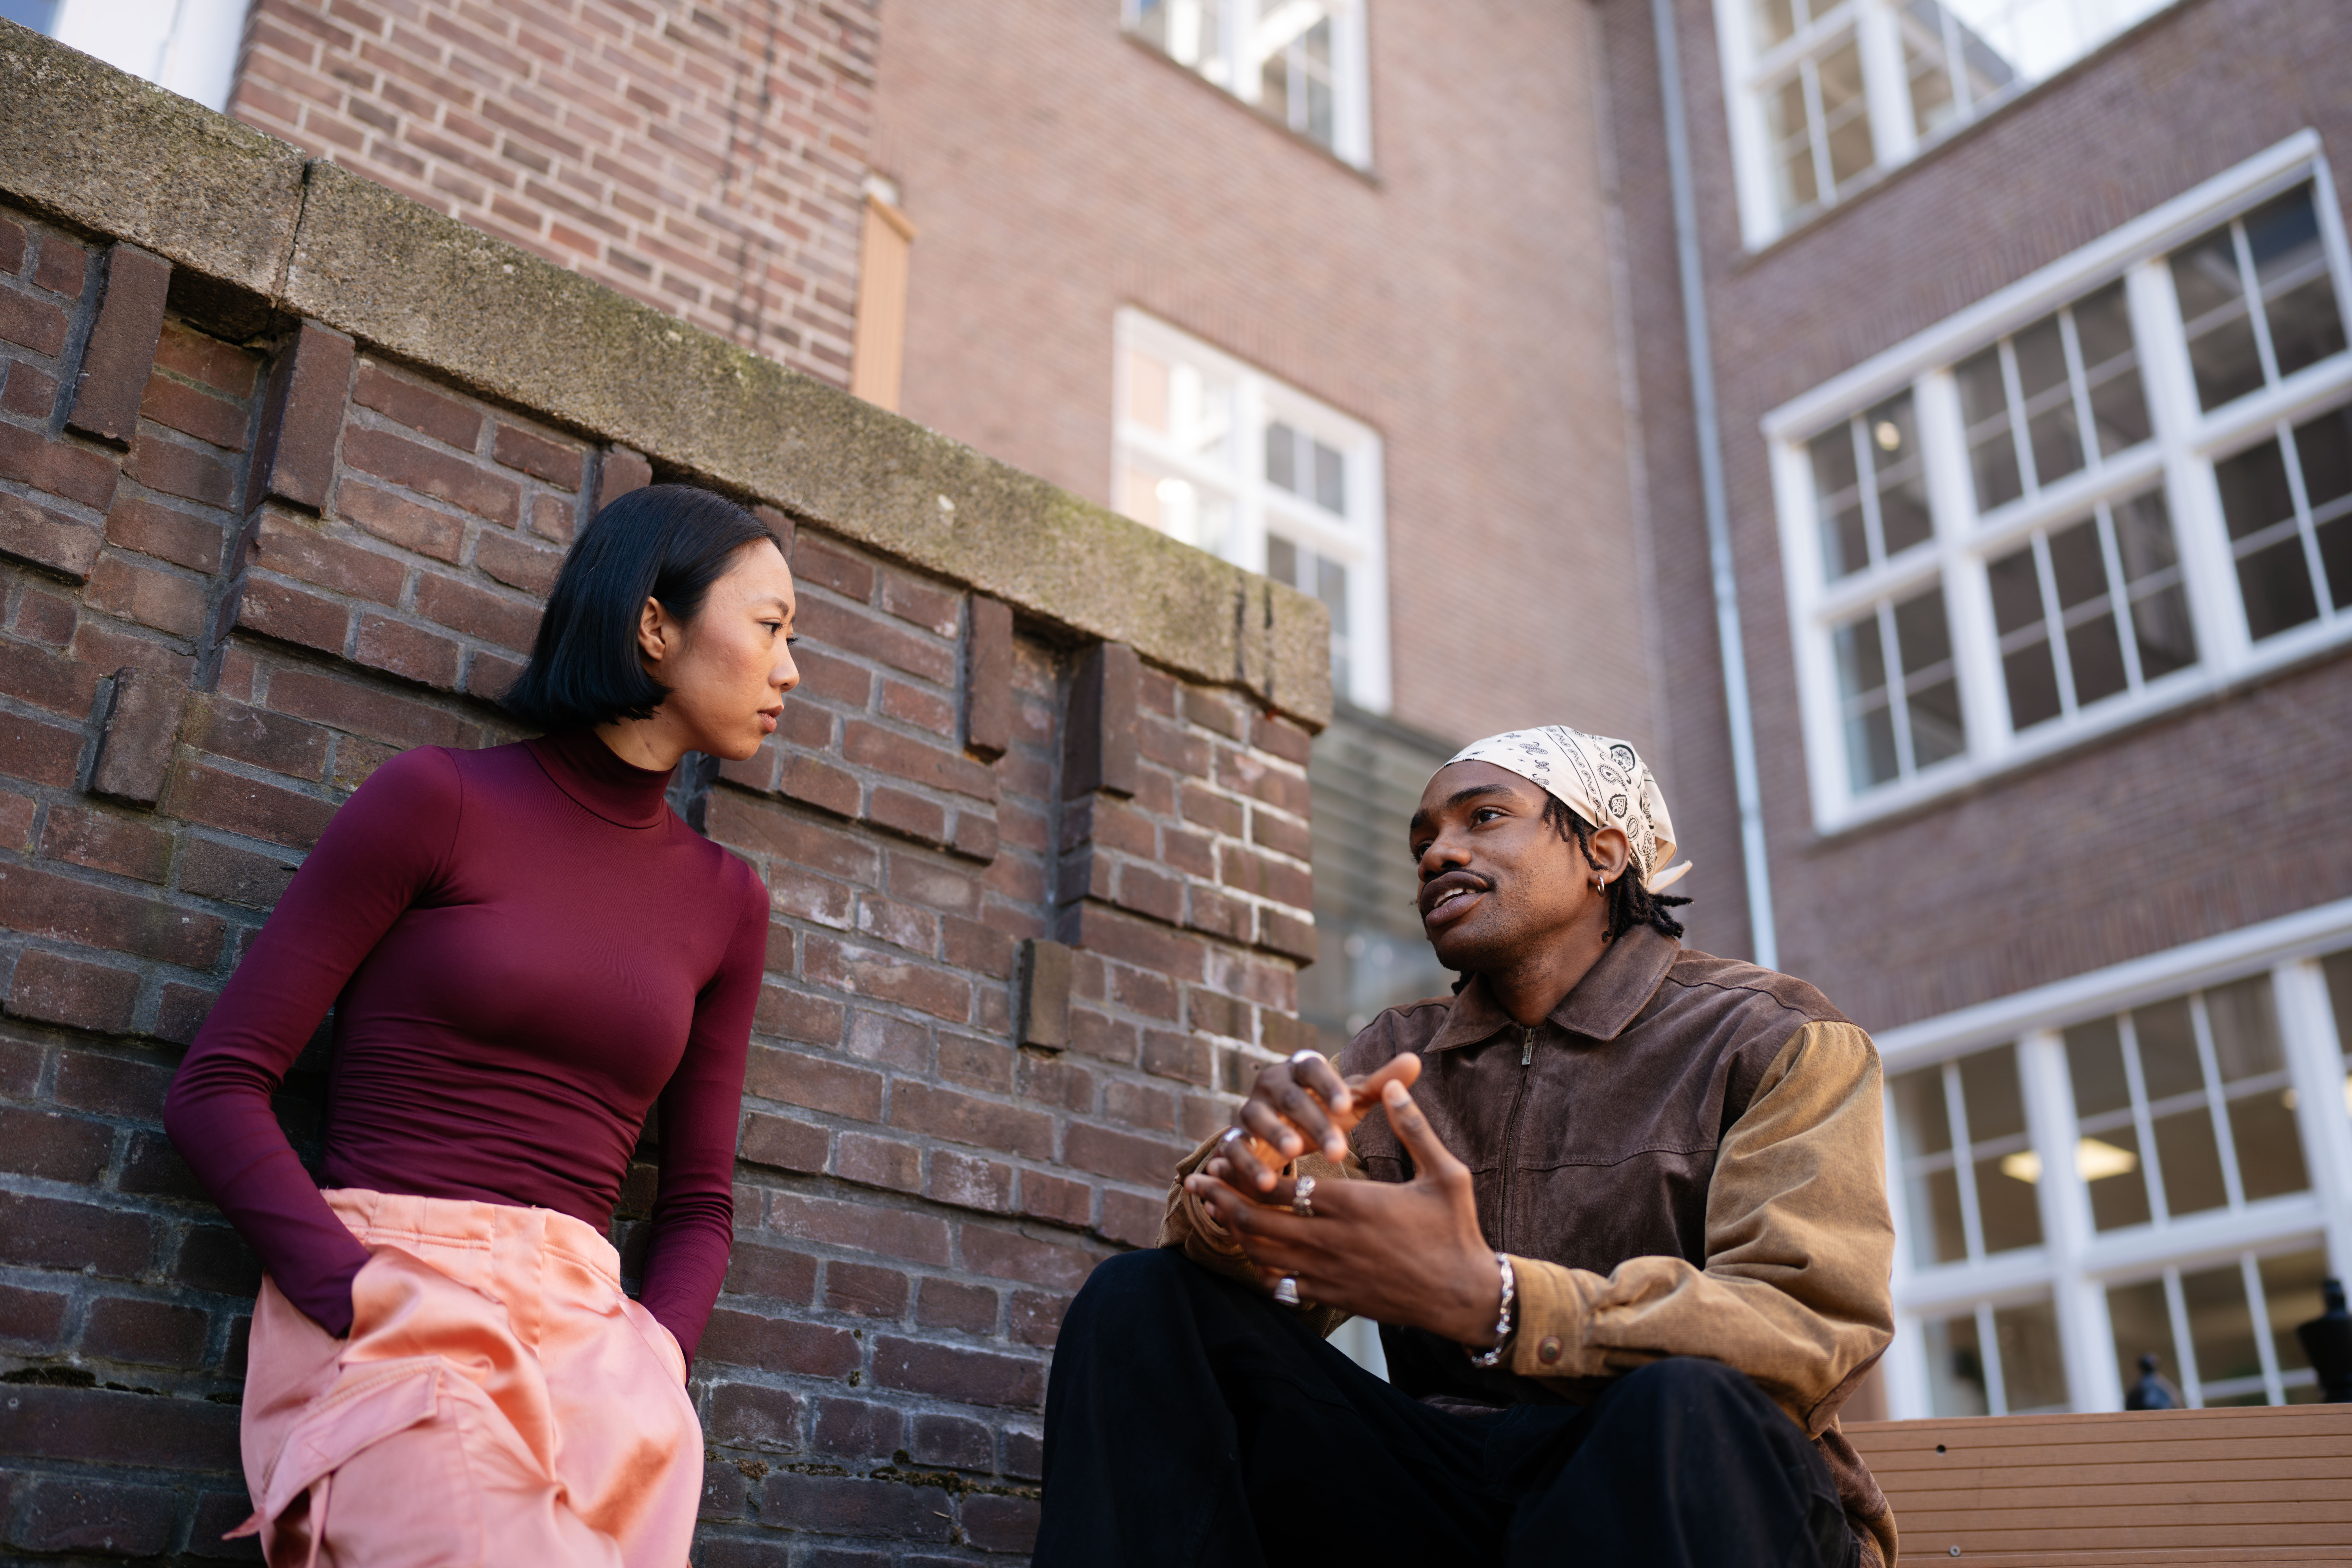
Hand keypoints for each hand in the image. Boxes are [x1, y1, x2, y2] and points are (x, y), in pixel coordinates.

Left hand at [1185, 1079, 1503, 1346]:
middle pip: (1257, 1222)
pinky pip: (1283, 1286)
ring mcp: (1330, 1273)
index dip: (1242, 1174)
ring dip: (1234, 1231)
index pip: (1280, 1189)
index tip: (1218, 1159)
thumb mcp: (1445, 1172)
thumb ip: (1413, 1127)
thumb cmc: (1456, 1230)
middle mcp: (1332, 1240)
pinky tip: (1252, 1256)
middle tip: (1196, 1184)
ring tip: (1212, 1212)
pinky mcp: (1335, 1296)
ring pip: (1264, 1254)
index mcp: (1352, 1205)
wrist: (1464, 1295)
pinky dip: (1261, 1269)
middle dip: (1221, 1201)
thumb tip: (1394, 1083)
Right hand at [1206, 1051, 1423, 1197]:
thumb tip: (1415, 1060)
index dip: (1328, 1085)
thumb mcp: (1349, 1102)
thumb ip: (1378, 1084)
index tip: (1346, 1106)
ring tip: (1293, 1156)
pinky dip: (1244, 1165)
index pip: (1312, 1066)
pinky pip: (1233, 1148)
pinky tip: (1262, 1185)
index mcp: (1299, 1068)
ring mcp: (1249, 1110)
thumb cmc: (1323, 1112)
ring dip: (1273, 1137)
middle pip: (1290, 1098)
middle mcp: (1271, 1084)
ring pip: (1256, 1118)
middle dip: (1312, 1123)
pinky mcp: (1233, 1138)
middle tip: (1338, 1151)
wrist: (1280, 1133)